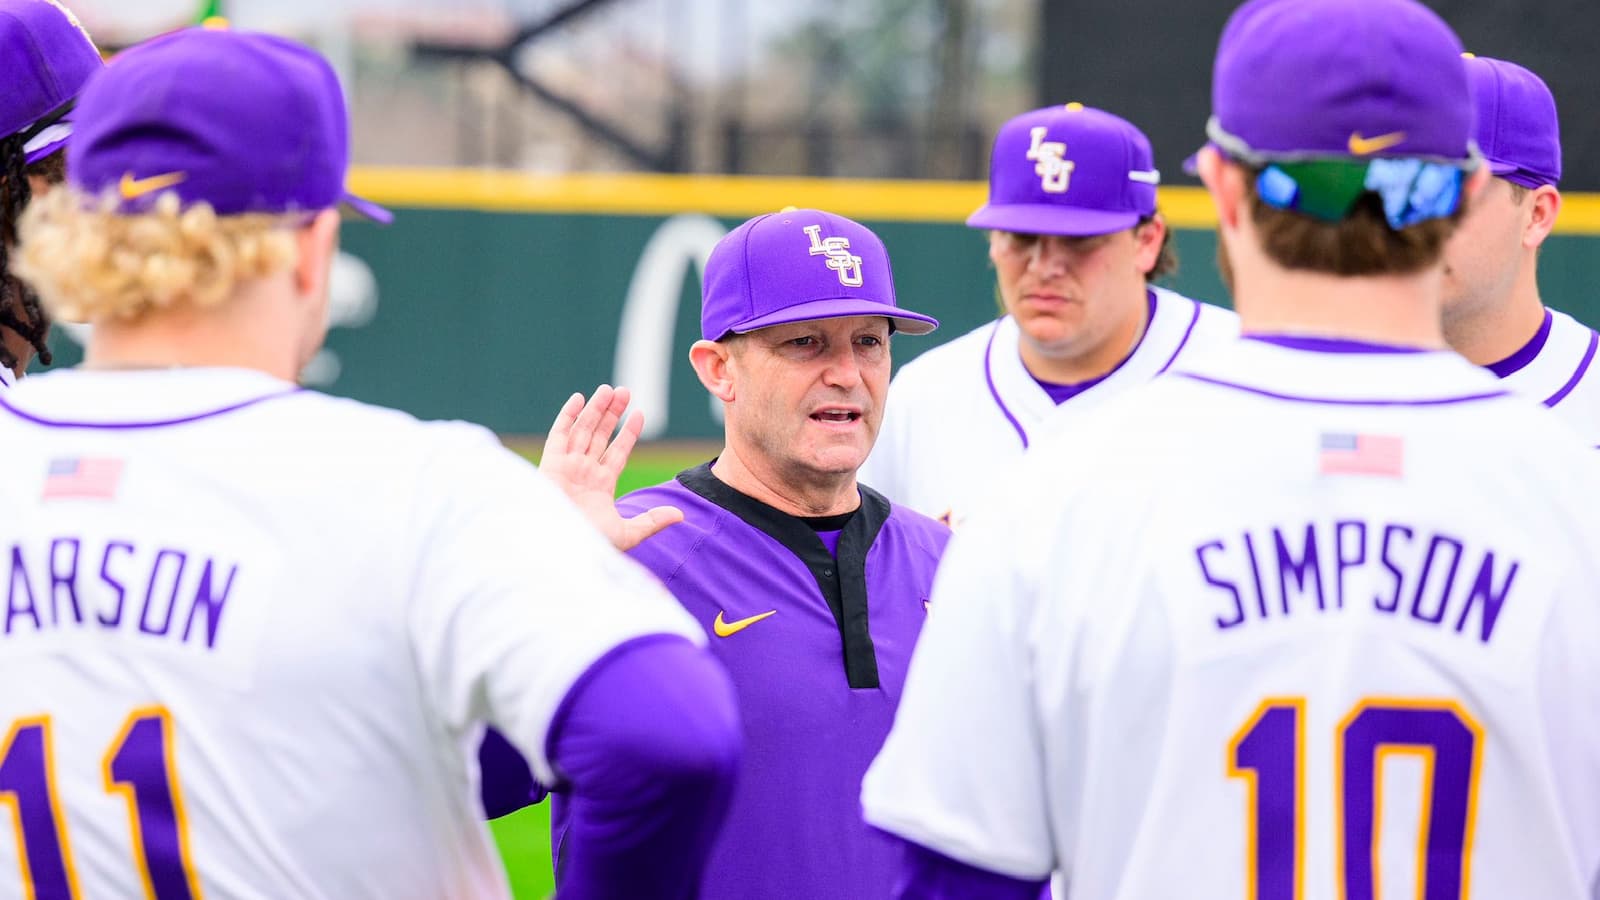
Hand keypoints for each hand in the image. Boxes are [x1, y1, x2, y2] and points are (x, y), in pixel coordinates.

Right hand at [541, 385, 683, 550]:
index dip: (628, 433)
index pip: (618, 452)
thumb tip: (681, 514)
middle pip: (601, 435)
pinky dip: (567, 417)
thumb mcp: (627, 534)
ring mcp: (567, 466)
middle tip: (625, 391)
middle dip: (613, 414)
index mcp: (601, 486)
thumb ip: (652, 521)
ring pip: (584, 430)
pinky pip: (559, 435)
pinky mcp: (551, 464)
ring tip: (610, 389)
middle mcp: (584, 472)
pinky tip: (579, 398)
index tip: (640, 414)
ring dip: (596, 409)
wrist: (559, 548)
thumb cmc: (589, 544)